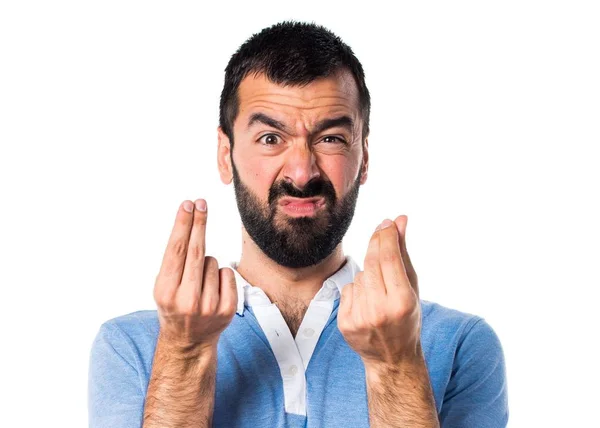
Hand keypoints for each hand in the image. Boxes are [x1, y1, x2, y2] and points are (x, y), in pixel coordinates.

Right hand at [153, 199, 237, 351]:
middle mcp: (187, 299)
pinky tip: (212, 290)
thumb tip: (190, 223)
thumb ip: (174, 261)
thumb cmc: (175, 305)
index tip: (188, 205)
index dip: (183, 225)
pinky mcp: (228, 309)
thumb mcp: (163, 287)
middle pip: (196, 250)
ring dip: (207, 265)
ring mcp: (209, 306)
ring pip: (213, 261)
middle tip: (201, 203)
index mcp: (166, 292)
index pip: (176, 251)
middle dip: (198, 223)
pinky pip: (227, 273)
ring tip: (198, 284)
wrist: (189, 342)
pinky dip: (221, 276)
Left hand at [338, 215, 420, 365]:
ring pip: (360, 276)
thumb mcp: (412, 287)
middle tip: (381, 230)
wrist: (392, 358)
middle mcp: (380, 310)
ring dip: (369, 273)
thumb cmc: (406, 317)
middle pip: (371, 263)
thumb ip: (403, 252)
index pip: (388, 258)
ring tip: (380, 289)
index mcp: (402, 302)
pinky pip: (348, 289)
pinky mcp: (345, 322)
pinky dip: (357, 289)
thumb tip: (400, 220)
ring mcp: (360, 317)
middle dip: (376, 243)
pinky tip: (367, 302)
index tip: (386, 223)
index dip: (386, 236)